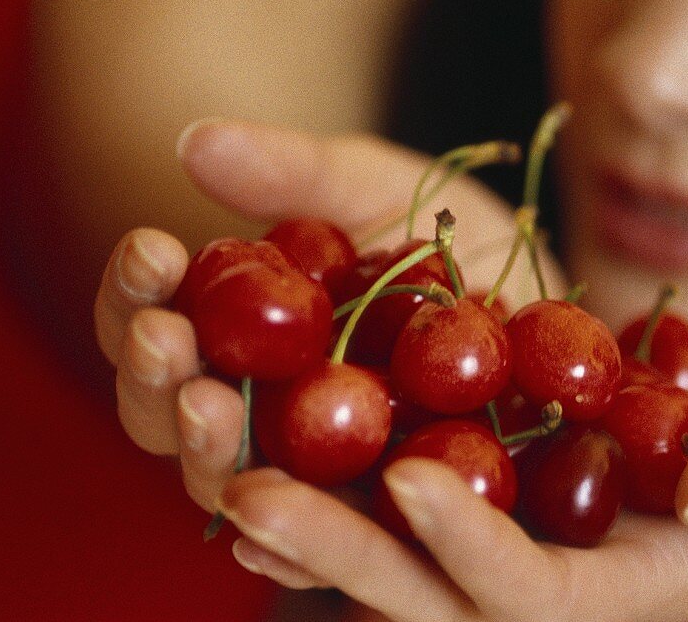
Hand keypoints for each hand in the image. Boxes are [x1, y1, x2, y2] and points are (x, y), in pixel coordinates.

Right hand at [93, 118, 563, 512]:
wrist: (551, 303)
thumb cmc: (448, 243)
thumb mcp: (377, 190)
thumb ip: (293, 172)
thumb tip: (193, 140)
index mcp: (238, 336)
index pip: (157, 323)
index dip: (137, 293)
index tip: (152, 246)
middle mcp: (256, 412)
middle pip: (170, 414)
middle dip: (156, 377)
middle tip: (168, 338)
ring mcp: (314, 473)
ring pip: (230, 484)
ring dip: (204, 452)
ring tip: (204, 406)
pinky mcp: (381, 521)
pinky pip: (324, 547)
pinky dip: (286, 542)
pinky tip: (262, 530)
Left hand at [215, 386, 687, 621]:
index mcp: (627, 591)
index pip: (536, 595)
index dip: (475, 552)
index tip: (414, 484)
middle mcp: (548, 578)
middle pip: (428, 589)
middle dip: (344, 550)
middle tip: (248, 494)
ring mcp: (511, 536)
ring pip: (393, 549)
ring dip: (309, 514)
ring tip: (221, 463)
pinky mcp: (492, 488)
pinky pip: (397, 496)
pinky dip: (333, 474)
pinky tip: (261, 434)